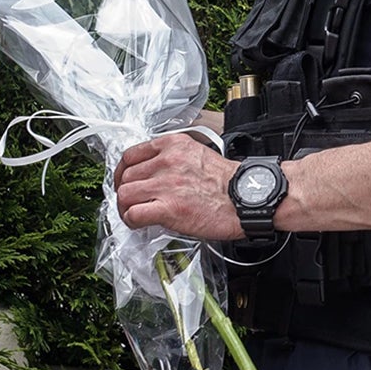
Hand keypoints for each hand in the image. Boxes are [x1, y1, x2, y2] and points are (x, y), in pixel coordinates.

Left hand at [113, 133, 243, 240]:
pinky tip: (141, 224)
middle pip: (126, 176)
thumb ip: (173, 158)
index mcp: (174, 145)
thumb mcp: (198, 154)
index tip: (126, 181)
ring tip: (134, 214)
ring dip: (125, 207)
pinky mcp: (168, 209)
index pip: (131, 155)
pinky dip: (132, 221)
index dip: (123, 172)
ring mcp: (166, 185)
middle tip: (132, 202)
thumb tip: (154, 173)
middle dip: (125, 191)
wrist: (247, 198)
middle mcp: (167, 162)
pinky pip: (133, 214)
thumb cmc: (228, 182)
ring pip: (124, 194)